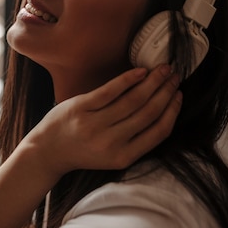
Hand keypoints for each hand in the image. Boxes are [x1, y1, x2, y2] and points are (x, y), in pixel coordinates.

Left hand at [20, 65, 181, 178]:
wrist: (48, 151)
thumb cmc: (83, 150)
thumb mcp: (112, 154)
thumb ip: (135, 139)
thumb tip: (162, 110)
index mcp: (123, 156)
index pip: (158, 131)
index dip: (172, 111)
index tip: (179, 95)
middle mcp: (110, 142)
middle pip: (148, 112)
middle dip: (165, 91)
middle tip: (175, 76)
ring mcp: (94, 124)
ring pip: (133, 100)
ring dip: (152, 82)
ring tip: (162, 70)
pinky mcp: (81, 107)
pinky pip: (110, 90)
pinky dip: (128, 78)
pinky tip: (140, 70)